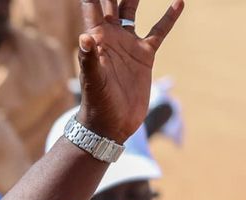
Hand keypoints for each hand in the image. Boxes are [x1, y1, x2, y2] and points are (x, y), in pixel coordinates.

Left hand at [75, 0, 183, 141]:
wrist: (110, 125)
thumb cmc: (97, 104)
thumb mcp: (94, 81)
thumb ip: (89, 59)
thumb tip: (84, 38)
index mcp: (96, 38)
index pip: (92, 6)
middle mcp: (110, 36)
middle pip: (112, 2)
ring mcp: (128, 44)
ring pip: (132, 10)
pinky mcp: (144, 55)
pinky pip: (159, 30)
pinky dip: (169, 17)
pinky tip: (178, 2)